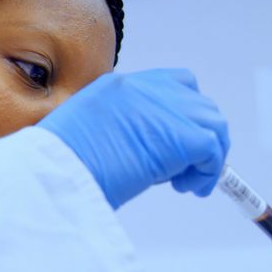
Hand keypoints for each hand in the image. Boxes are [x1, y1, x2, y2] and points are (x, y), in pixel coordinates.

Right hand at [37, 69, 229, 208]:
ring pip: (213, 125)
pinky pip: (214, 152)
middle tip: (184, 168)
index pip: (172, 84)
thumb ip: (119, 128)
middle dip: (199, 135)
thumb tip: (148, 150)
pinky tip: (189, 187)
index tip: (175, 142)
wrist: (57, 174)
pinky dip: (209, 172)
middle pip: (198, 103)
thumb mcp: (86, 132)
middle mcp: (145, 89)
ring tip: (186, 181)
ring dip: (207, 155)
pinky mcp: (183, 136)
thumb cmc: (60, 164)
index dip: (182, 114)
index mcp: (119, 86)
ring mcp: (166, 109)